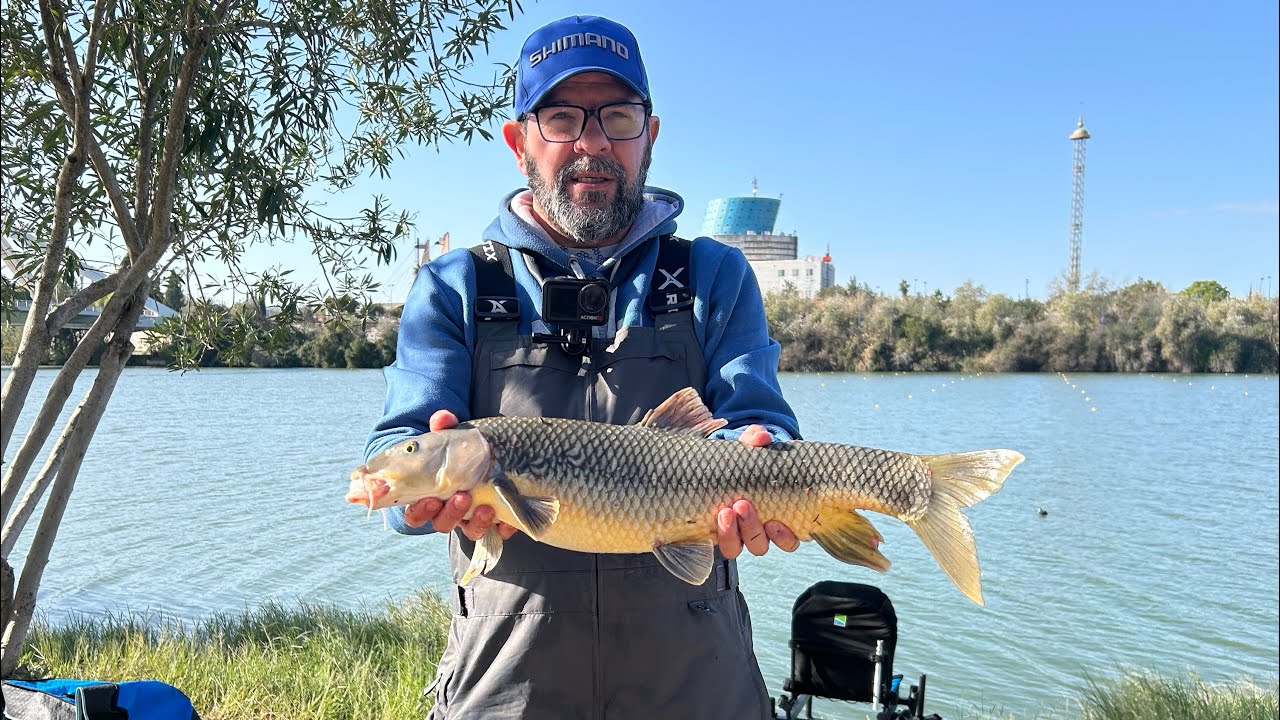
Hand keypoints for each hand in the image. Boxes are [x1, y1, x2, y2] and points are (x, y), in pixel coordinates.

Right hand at [402, 409, 518, 540]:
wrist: (496, 456)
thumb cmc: (462, 452)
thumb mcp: (454, 438)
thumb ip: (445, 428)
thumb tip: (442, 417)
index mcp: (431, 496)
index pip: (416, 514)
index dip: (420, 511)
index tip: (431, 499)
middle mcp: (449, 512)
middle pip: (442, 524)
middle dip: (450, 513)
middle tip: (461, 496)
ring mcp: (472, 519)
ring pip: (469, 531)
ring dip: (475, 522)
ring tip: (484, 506)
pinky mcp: (496, 523)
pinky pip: (499, 532)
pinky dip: (502, 527)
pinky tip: (506, 519)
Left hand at [715, 425, 799, 558]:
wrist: (723, 463)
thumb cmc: (750, 459)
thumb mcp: (754, 447)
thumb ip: (757, 440)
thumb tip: (761, 437)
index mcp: (779, 519)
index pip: (790, 539)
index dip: (784, 537)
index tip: (774, 522)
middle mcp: (759, 532)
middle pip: (760, 545)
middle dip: (751, 528)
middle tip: (741, 504)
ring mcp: (735, 533)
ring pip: (735, 547)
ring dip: (730, 533)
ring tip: (725, 511)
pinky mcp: (715, 531)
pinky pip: (716, 542)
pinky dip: (717, 533)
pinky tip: (714, 517)